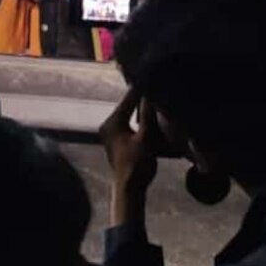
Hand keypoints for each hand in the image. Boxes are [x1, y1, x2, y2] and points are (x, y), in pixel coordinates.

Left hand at [99, 88, 158, 223]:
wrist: (129, 189)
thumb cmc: (137, 164)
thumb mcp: (147, 138)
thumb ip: (149, 115)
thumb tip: (151, 93)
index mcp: (113, 122)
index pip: (129, 98)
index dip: (142, 88)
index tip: (154, 76)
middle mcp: (108, 124)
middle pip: (128, 105)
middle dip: (143, 98)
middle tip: (157, 88)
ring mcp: (110, 133)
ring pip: (129, 115)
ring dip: (142, 110)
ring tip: (156, 101)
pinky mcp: (116, 141)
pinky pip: (129, 124)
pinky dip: (140, 121)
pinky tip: (151, 119)